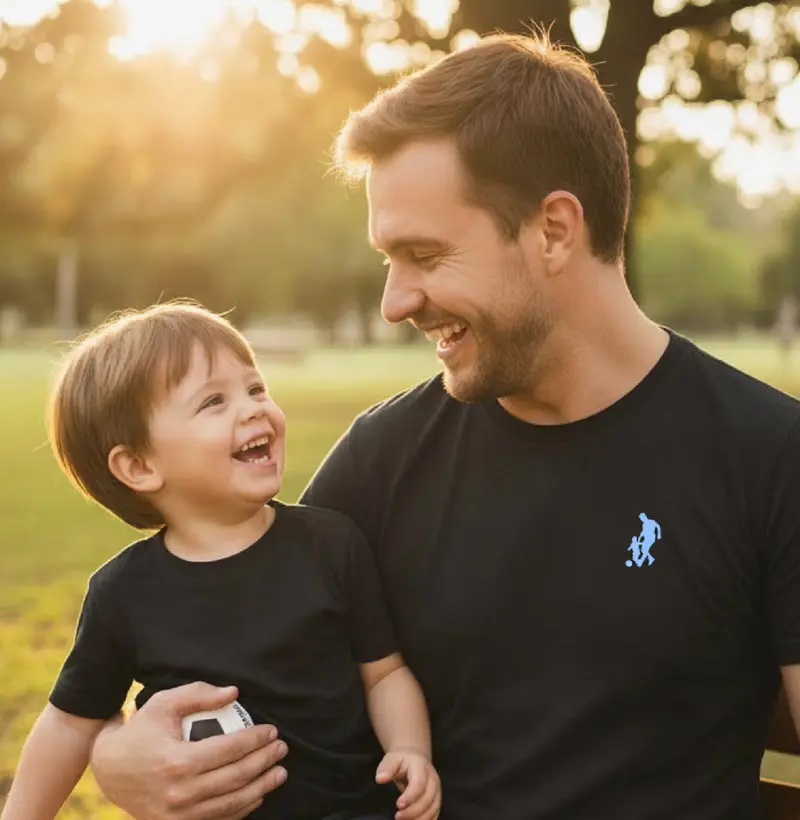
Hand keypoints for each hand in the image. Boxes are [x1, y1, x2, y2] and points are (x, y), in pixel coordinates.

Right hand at [90, 682, 288, 819]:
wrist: (109, 771)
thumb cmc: (141, 731)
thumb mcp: (164, 703)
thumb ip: (199, 694)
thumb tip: (233, 693)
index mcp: (177, 761)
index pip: (228, 750)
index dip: (255, 740)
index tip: (271, 731)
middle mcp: (179, 793)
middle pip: (235, 778)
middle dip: (264, 762)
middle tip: (282, 749)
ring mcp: (178, 815)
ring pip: (230, 803)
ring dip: (261, 787)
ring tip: (279, 773)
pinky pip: (217, 819)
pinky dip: (242, 808)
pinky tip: (257, 794)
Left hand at [376, 749, 440, 819]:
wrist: (414, 761)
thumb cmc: (401, 762)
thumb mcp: (391, 759)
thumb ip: (386, 768)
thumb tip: (380, 779)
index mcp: (421, 767)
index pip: (419, 783)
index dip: (410, 796)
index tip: (398, 805)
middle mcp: (432, 779)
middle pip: (428, 798)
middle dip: (413, 811)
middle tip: (397, 816)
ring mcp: (436, 790)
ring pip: (433, 808)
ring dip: (419, 818)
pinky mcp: (436, 800)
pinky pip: (435, 814)